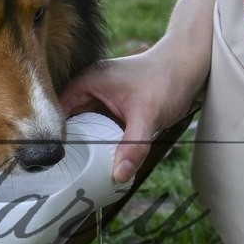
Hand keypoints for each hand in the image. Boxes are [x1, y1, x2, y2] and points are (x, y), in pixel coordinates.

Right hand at [60, 45, 204, 183]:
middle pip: (68, 123)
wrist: (190, 67)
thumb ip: (133, 146)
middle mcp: (89, 90)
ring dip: (85, 147)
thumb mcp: (147, 115)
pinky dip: (101, 145)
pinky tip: (99, 163)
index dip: (54, 136)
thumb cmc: (166, 79)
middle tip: (64, 173)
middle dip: (69, 146)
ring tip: (78, 173)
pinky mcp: (114, 110)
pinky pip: (100, 131)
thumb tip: (119, 176)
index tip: (54, 162)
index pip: (57, 112)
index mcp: (87, 81)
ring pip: (85, 128)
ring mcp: (101, 100)